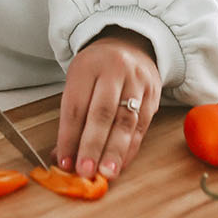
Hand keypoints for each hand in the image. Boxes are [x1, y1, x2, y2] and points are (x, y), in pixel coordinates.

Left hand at [53, 26, 160, 181]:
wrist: (130, 44)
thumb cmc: (98, 68)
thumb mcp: (78, 81)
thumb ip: (72, 118)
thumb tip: (63, 157)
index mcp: (88, 66)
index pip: (76, 105)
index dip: (69, 137)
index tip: (64, 161)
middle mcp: (114, 71)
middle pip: (102, 112)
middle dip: (92, 145)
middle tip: (85, 170)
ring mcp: (137, 81)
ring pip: (126, 121)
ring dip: (115, 151)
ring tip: (106, 173)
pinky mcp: (153, 94)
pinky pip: (142, 125)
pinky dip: (130, 148)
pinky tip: (121, 164)